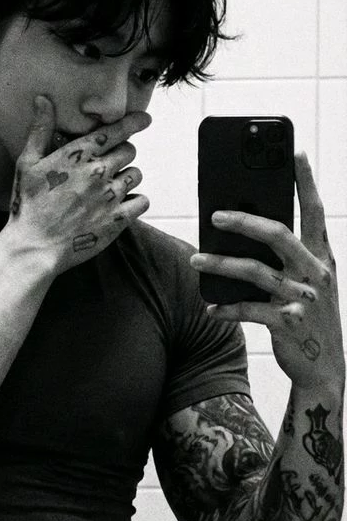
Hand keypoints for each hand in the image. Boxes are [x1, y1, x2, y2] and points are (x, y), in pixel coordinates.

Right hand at [7, 95, 151, 272]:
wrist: (33, 247)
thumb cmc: (27, 204)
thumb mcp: (27, 163)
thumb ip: (40, 129)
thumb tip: (43, 100)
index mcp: (79, 155)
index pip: (116, 130)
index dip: (134, 122)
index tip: (144, 119)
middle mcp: (98, 172)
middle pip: (130, 151)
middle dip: (122, 154)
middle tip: (109, 164)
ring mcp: (110, 196)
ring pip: (136, 174)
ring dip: (127, 177)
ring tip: (111, 186)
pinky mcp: (117, 220)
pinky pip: (143, 201)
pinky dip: (136, 200)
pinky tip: (123, 204)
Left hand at [190, 153, 344, 392]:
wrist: (323, 368)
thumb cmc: (308, 316)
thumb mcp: (306, 281)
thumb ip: (286, 256)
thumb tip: (244, 227)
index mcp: (321, 256)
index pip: (314, 210)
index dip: (305, 181)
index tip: (295, 152)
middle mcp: (315, 272)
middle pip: (278, 234)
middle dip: (244, 220)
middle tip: (214, 214)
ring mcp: (303, 298)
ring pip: (255, 272)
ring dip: (221, 265)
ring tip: (196, 260)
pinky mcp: (288, 324)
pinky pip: (250, 311)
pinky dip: (226, 309)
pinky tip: (210, 307)